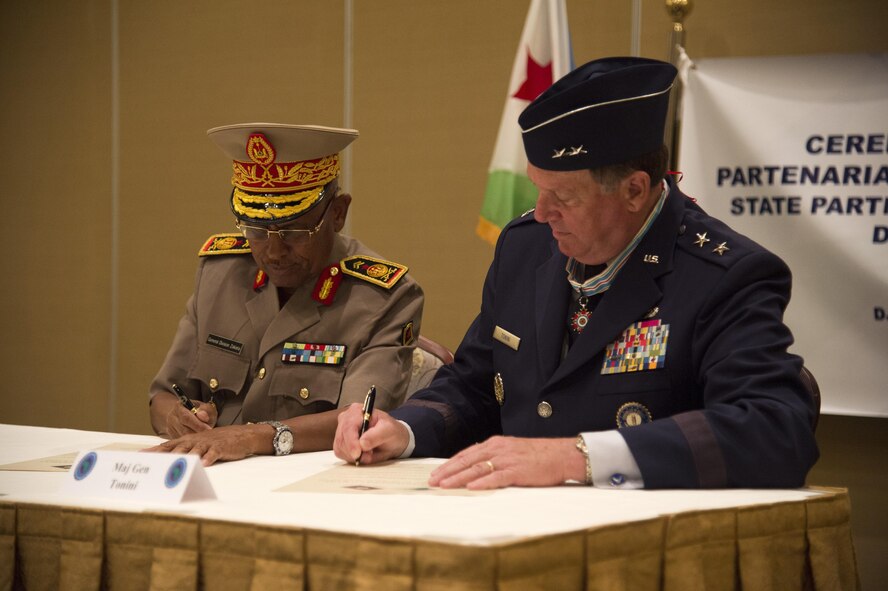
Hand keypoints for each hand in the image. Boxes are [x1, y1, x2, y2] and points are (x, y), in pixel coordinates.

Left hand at [143, 424, 266, 465]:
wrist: (241, 435)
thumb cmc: (217, 441)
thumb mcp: (199, 444)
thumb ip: (184, 451)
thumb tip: (167, 463)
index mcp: (188, 441)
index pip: (167, 445)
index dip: (153, 451)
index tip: (139, 456)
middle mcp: (195, 441)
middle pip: (177, 448)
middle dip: (163, 456)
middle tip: (152, 463)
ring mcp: (207, 444)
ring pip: (194, 450)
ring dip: (184, 457)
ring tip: (175, 465)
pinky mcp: (220, 448)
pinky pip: (213, 454)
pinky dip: (208, 459)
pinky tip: (203, 464)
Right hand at [150, 391, 215, 437]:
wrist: (189, 415)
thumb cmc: (200, 411)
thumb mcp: (206, 407)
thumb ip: (206, 410)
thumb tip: (204, 417)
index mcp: (179, 406)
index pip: (186, 417)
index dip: (198, 424)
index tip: (208, 429)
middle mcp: (172, 417)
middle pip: (183, 429)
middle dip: (197, 433)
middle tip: (208, 436)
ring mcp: (170, 427)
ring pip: (182, 437)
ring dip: (194, 439)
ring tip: (204, 438)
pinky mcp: (171, 436)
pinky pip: (181, 442)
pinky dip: (190, 443)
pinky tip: (198, 441)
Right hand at [333, 403, 408, 464]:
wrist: (392, 440)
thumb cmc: (392, 432)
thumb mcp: (389, 431)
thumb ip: (376, 436)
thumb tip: (362, 443)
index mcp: (357, 411)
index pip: (348, 427)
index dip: (351, 442)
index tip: (357, 454)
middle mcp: (346, 418)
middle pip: (341, 438)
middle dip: (353, 451)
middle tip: (369, 455)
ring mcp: (342, 430)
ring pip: (339, 447)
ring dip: (353, 455)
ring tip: (369, 453)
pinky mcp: (341, 441)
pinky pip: (341, 453)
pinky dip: (351, 457)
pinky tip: (362, 454)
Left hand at [429, 436, 582, 489]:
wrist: (562, 454)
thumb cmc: (538, 455)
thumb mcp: (512, 451)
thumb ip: (494, 457)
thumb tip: (476, 467)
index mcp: (495, 443)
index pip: (466, 454)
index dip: (449, 464)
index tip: (435, 474)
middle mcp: (498, 449)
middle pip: (467, 461)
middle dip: (447, 472)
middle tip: (432, 481)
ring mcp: (508, 459)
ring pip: (477, 469)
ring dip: (458, 478)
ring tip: (444, 485)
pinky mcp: (518, 471)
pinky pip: (497, 477)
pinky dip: (483, 482)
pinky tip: (471, 488)